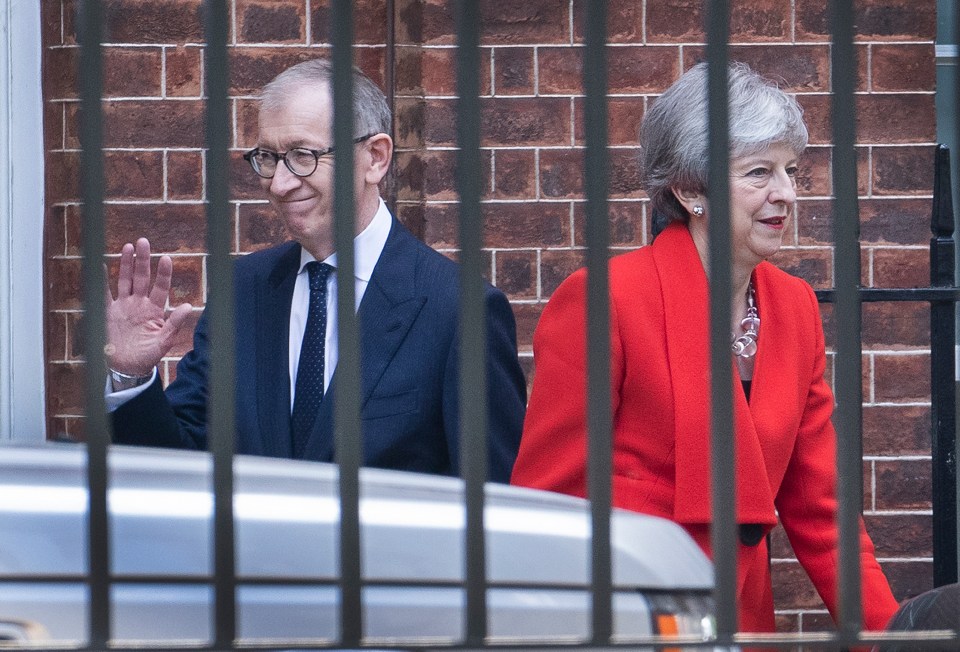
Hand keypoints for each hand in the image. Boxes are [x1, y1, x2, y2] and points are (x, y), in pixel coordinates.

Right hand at [105, 238, 192, 375]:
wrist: (127, 368)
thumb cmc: (147, 356)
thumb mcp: (163, 342)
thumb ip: (175, 324)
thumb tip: (190, 306)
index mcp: (154, 310)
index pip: (160, 287)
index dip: (163, 274)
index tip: (167, 258)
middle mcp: (139, 304)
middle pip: (141, 278)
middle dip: (143, 260)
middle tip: (144, 241)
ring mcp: (124, 306)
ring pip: (125, 281)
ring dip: (126, 265)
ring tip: (129, 247)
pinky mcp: (108, 313)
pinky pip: (104, 293)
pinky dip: (102, 280)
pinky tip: (101, 265)